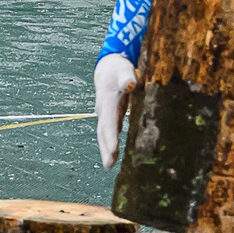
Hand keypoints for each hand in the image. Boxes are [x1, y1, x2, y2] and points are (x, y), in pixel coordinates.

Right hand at [94, 52, 137, 167]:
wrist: (107, 66)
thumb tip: (130, 84)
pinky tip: (114, 153)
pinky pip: (109, 131)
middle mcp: (103, 109)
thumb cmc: (117, 68)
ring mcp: (105, 113)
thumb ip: (126, 76)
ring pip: (104, 134)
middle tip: (108, 166)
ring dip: (106, 149)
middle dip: (105, 148)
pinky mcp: (110, 115)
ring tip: (108, 166)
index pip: (109, 121)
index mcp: (108, 100)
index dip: (111, 137)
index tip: (114, 151)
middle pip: (103, 132)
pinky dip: (110, 143)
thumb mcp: (123, 69)